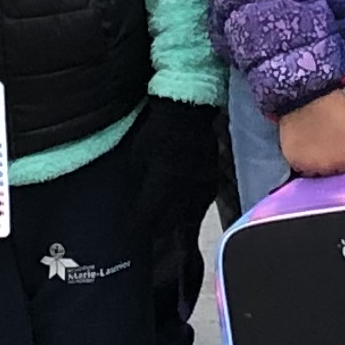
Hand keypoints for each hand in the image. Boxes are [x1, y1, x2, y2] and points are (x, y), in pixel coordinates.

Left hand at [128, 98, 224, 230]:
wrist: (189, 109)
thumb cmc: (157, 130)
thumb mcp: (137, 155)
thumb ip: (137, 180)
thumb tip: (133, 198)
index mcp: (165, 181)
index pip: (150, 215)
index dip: (139, 226)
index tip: (131, 231)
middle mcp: (186, 188)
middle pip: (171, 222)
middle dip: (157, 230)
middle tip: (147, 235)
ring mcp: (202, 185)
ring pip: (189, 216)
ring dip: (176, 224)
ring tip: (166, 230)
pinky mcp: (212, 180)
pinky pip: (201, 204)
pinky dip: (191, 211)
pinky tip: (184, 213)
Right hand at [278, 89, 344, 176]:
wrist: (305, 98)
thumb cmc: (334, 107)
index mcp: (344, 161)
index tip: (344, 150)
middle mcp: (326, 169)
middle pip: (332, 172)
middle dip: (334, 162)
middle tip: (331, 147)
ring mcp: (307, 167)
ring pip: (315, 172)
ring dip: (318, 164)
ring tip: (317, 148)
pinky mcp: (293, 162)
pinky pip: (301, 167)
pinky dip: (304, 161)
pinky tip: (305, 148)